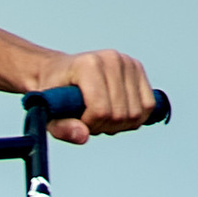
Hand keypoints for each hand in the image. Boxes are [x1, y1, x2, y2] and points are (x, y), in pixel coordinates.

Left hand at [39, 49, 155, 144]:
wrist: (60, 72)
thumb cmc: (53, 93)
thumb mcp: (49, 113)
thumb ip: (62, 128)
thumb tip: (83, 137)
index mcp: (88, 65)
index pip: (101, 110)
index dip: (90, 125)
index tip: (78, 119)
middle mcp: (112, 59)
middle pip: (120, 114)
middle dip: (104, 126)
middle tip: (89, 119)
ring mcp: (128, 62)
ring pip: (136, 113)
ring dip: (119, 124)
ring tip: (102, 115)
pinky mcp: (138, 68)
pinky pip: (149, 106)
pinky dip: (135, 118)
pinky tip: (117, 112)